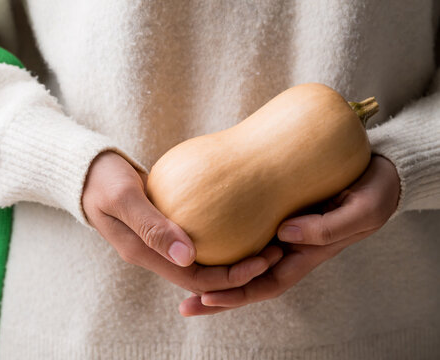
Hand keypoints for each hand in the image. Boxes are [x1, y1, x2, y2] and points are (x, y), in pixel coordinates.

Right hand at [82, 151, 282, 295]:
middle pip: (204, 274)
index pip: (194, 278)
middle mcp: (154, 253)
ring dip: (234, 255)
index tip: (260, 262)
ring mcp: (160, 241)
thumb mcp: (124, 198)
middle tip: (275, 251)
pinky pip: (198, 237)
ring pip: (202, 258)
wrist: (88, 170)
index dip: (228, 277)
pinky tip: (244, 219)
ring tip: (267, 239)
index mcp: (144, 253)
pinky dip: (221, 235)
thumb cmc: (102, 179)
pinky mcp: (166, 225)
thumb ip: (153, 227)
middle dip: (240, 270)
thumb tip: (188, 256)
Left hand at [180, 155, 399, 315]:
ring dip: (213, 265)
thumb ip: (328, 227)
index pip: (266, 285)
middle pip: (245, 278)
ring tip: (180, 269)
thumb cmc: (373, 193)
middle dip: (216, 294)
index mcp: (305, 255)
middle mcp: (286, 247)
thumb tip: (284, 234)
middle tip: (183, 304)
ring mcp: (277, 228)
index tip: (207, 299)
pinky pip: (243, 222)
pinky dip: (222, 229)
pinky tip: (197, 223)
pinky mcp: (271, 207)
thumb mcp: (361, 211)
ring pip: (240, 254)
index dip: (237, 296)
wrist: (375, 170)